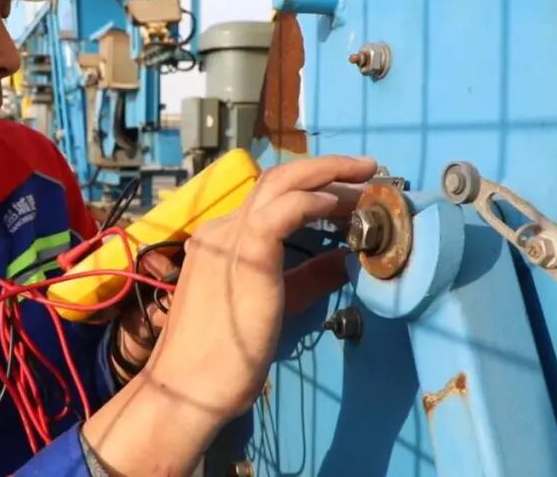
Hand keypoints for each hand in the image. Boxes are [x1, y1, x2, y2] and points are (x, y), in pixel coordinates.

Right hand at [110, 180, 365, 385]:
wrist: (188, 386)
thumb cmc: (223, 358)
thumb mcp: (276, 306)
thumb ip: (307, 279)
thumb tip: (342, 259)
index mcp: (223, 240)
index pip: (271, 198)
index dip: (314, 188)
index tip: (349, 195)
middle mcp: (223, 229)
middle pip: (278, 179)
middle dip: (327, 169)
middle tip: (368, 172)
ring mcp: (230, 236)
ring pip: (282, 183)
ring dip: (329, 176)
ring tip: (366, 178)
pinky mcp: (247, 252)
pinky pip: (285, 210)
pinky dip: (316, 200)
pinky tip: (340, 204)